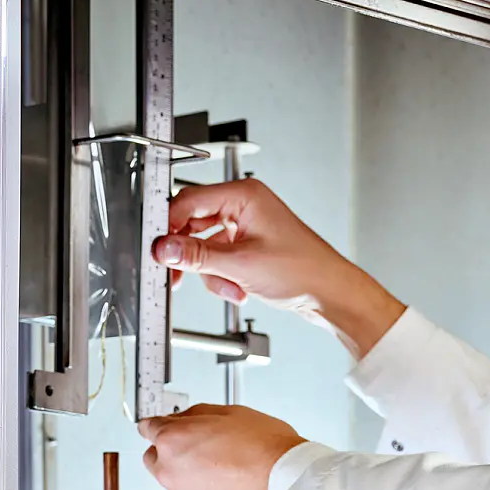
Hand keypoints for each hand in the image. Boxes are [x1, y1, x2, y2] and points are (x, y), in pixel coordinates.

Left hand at [138, 403, 305, 489]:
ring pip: (177, 488)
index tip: (166, 431)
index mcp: (172, 440)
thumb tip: (180, 418)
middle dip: (173, 456)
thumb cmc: (267, 450)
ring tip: (226, 477)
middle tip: (203, 454)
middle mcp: (169, 472)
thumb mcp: (230, 413)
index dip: (162, 428)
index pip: (148, 429)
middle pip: (156, 461)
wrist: (288, 486)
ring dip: (192, 482)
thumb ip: (194, 415)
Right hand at [152, 179, 405, 356]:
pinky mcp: (249, 246)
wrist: (330, 293)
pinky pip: (220, 258)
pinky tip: (239, 289)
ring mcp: (247, 226)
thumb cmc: (303, 270)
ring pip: (206, 246)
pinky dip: (224, 277)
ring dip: (212, 272)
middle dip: (191, 255)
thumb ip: (197, 256)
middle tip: (178, 274)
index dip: (169, 226)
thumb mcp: (241, 264)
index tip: (159, 249)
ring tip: (231, 287)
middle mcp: (244, 205)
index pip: (188, 200)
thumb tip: (165, 248)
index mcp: (244, 195)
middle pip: (194, 224)